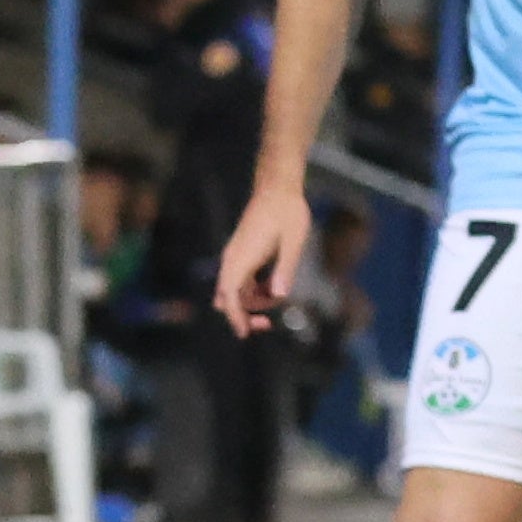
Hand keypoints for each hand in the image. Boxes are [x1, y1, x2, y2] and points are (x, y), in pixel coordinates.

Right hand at [212, 184, 314, 336]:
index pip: (230, 296)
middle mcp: (232, 260)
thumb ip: (285, 270)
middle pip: (228, 299)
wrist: (277, 188)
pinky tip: (273, 287)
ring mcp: (235, 257)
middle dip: (244, 315)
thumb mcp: (294, 242)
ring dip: (252, 302)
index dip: (236, 318)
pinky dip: (254, 291)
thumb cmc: (288, 212)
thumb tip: (280, 296)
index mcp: (241, 258)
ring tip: (278, 297)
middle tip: (268, 324)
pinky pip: (241, 281)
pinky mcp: (241, 255)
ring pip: (234, 292)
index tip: (244, 334)